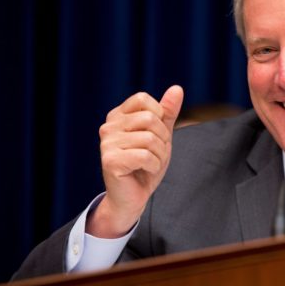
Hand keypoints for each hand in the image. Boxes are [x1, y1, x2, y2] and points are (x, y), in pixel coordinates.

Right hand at [87, 85, 183, 237]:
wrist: (132, 197)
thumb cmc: (145, 165)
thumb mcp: (161, 135)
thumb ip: (168, 112)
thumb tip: (177, 88)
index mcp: (118, 116)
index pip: (143, 99)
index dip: (159, 117)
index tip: (155, 135)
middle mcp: (108, 127)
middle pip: (150, 119)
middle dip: (162, 140)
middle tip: (154, 154)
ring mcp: (107, 143)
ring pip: (150, 139)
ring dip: (159, 156)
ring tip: (149, 164)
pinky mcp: (110, 161)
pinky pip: (145, 156)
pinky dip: (153, 166)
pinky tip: (144, 171)